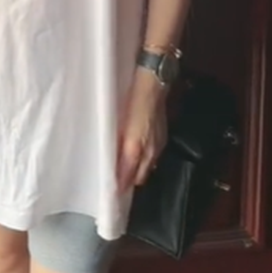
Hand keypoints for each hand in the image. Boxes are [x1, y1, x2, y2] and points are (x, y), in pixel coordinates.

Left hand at [117, 67, 168, 192]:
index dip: (119, 186)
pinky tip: (135, 155)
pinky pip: (152, 156)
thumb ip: (119, 143)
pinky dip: (143, 160)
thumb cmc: (135, 96)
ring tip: (121, 172)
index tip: (109, 194)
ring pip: (146, 167)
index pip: (128, 175)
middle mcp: (151, 148)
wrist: (154, 78)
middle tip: (113, 183)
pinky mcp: (161, 134)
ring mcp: (158, 142)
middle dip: (128, 182)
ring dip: (135, 172)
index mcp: (137, 146)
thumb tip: (111, 161)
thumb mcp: (122, 119)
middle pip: (139, 176)